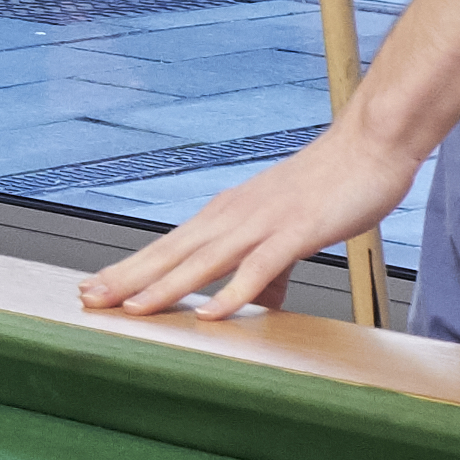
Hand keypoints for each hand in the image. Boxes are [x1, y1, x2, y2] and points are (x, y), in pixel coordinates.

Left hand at [77, 112, 412, 329]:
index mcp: (227, 214)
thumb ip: (271, 268)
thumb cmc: (331, 187)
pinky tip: (211, 313)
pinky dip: (234, 291)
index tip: (95, 287)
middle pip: (172, 253)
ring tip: (132, 309)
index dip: (131, 269)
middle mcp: (234, 215)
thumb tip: (260, 303)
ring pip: (204, 260)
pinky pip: (260, 266)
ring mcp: (263, 222)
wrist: (371, 146)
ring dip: (166, 286)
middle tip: (88, 299)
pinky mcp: (296, 230)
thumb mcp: (289, 234)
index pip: (169, 247)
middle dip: (129, 278)